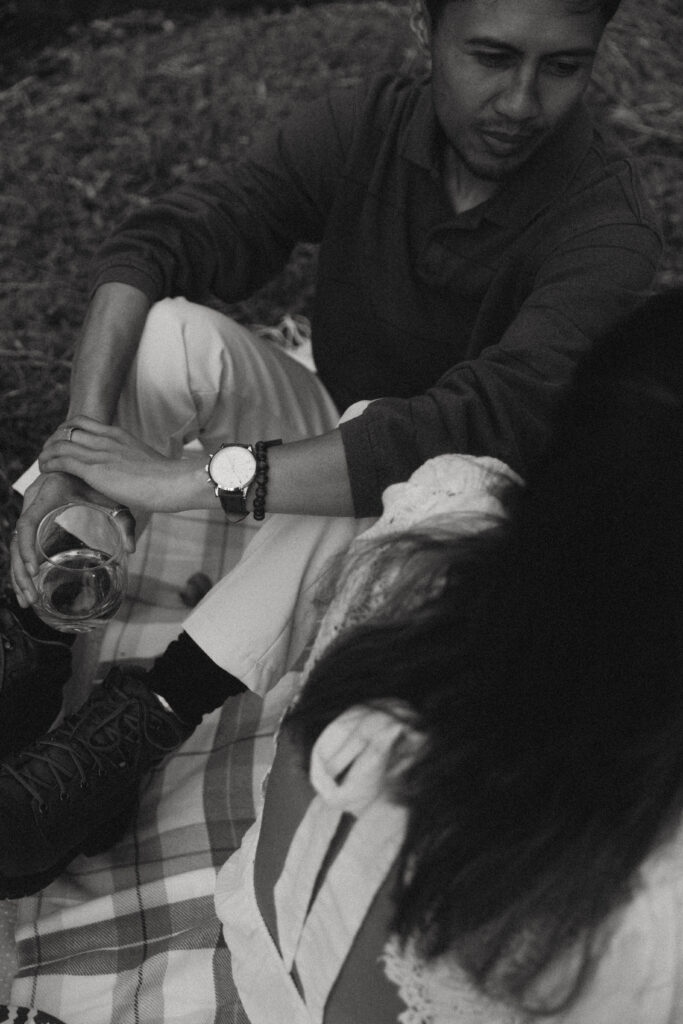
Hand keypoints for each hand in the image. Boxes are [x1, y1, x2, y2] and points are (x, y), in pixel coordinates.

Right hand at [11, 469, 135, 607]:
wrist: (84, 462)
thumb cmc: (100, 480)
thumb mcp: (112, 496)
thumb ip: (124, 520)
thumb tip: (132, 548)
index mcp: (49, 494)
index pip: (27, 523)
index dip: (27, 548)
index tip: (33, 570)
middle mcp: (33, 502)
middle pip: (17, 541)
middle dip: (20, 572)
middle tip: (31, 599)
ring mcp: (30, 510)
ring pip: (15, 546)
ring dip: (18, 575)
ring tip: (27, 601)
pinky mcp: (33, 518)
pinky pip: (21, 543)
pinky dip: (21, 566)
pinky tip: (27, 588)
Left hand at [39, 416, 205, 515]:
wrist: (174, 481)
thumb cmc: (168, 480)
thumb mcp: (147, 464)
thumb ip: (136, 467)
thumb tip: (136, 482)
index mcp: (119, 435)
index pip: (83, 422)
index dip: (66, 430)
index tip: (62, 443)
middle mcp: (106, 439)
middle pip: (67, 430)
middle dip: (53, 441)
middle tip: (49, 455)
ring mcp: (100, 453)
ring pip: (60, 444)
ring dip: (46, 453)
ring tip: (42, 463)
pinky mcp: (94, 469)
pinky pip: (61, 460)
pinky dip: (49, 464)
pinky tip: (45, 470)